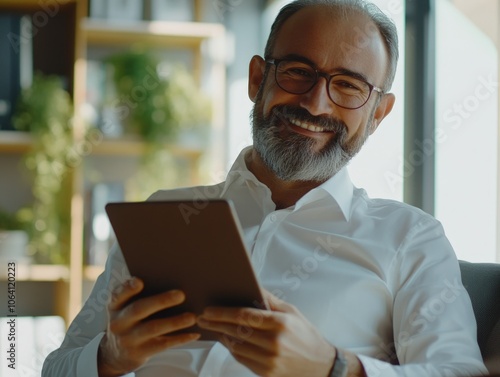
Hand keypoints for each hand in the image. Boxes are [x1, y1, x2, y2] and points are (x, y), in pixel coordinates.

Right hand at [98, 277, 199, 376]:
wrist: (116, 354)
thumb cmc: (129, 321)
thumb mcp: (124, 308)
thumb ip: (139, 295)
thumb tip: (171, 281)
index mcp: (115, 306)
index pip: (117, 295)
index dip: (127, 288)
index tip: (139, 281)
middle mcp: (119, 322)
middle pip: (139, 309)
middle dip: (160, 301)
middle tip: (181, 294)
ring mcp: (129, 339)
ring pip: (153, 328)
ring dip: (174, 322)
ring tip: (192, 317)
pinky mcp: (140, 353)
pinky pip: (163, 345)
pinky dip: (180, 338)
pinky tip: (194, 333)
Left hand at [197, 290, 334, 376]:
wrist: (321, 366)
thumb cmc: (306, 335)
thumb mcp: (292, 312)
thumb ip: (270, 299)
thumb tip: (251, 284)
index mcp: (280, 323)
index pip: (244, 316)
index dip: (223, 313)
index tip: (208, 310)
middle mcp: (274, 343)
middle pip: (236, 331)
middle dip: (216, 324)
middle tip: (202, 318)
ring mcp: (269, 361)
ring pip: (236, 346)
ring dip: (222, 336)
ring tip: (213, 327)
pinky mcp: (266, 373)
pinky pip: (242, 360)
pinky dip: (232, 349)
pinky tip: (227, 340)